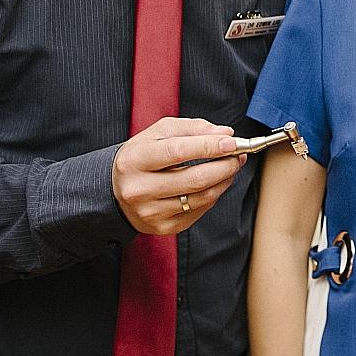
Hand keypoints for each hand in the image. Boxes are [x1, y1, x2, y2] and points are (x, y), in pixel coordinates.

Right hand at [112, 117, 246, 234]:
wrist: (116, 190)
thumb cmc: (142, 156)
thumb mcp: (159, 133)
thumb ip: (192, 128)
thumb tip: (224, 134)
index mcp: (135, 160)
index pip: (177, 152)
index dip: (208, 147)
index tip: (232, 142)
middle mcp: (139, 189)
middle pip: (194, 179)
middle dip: (225, 165)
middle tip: (239, 154)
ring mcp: (151, 212)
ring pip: (202, 197)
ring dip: (225, 180)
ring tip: (231, 166)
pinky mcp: (163, 227)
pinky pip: (200, 210)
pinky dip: (214, 194)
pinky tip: (215, 182)